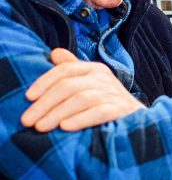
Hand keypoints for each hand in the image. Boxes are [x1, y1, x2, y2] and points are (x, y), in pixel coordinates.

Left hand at [21, 48, 144, 131]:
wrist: (136, 118)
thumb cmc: (107, 101)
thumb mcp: (90, 83)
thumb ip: (72, 69)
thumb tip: (55, 52)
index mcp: (94, 69)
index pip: (65, 70)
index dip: (44, 82)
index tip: (27, 97)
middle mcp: (104, 78)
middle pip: (70, 86)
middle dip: (45, 103)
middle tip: (28, 120)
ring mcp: (114, 93)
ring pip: (82, 99)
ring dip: (58, 113)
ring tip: (42, 127)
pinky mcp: (122, 109)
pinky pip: (100, 112)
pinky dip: (81, 119)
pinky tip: (65, 127)